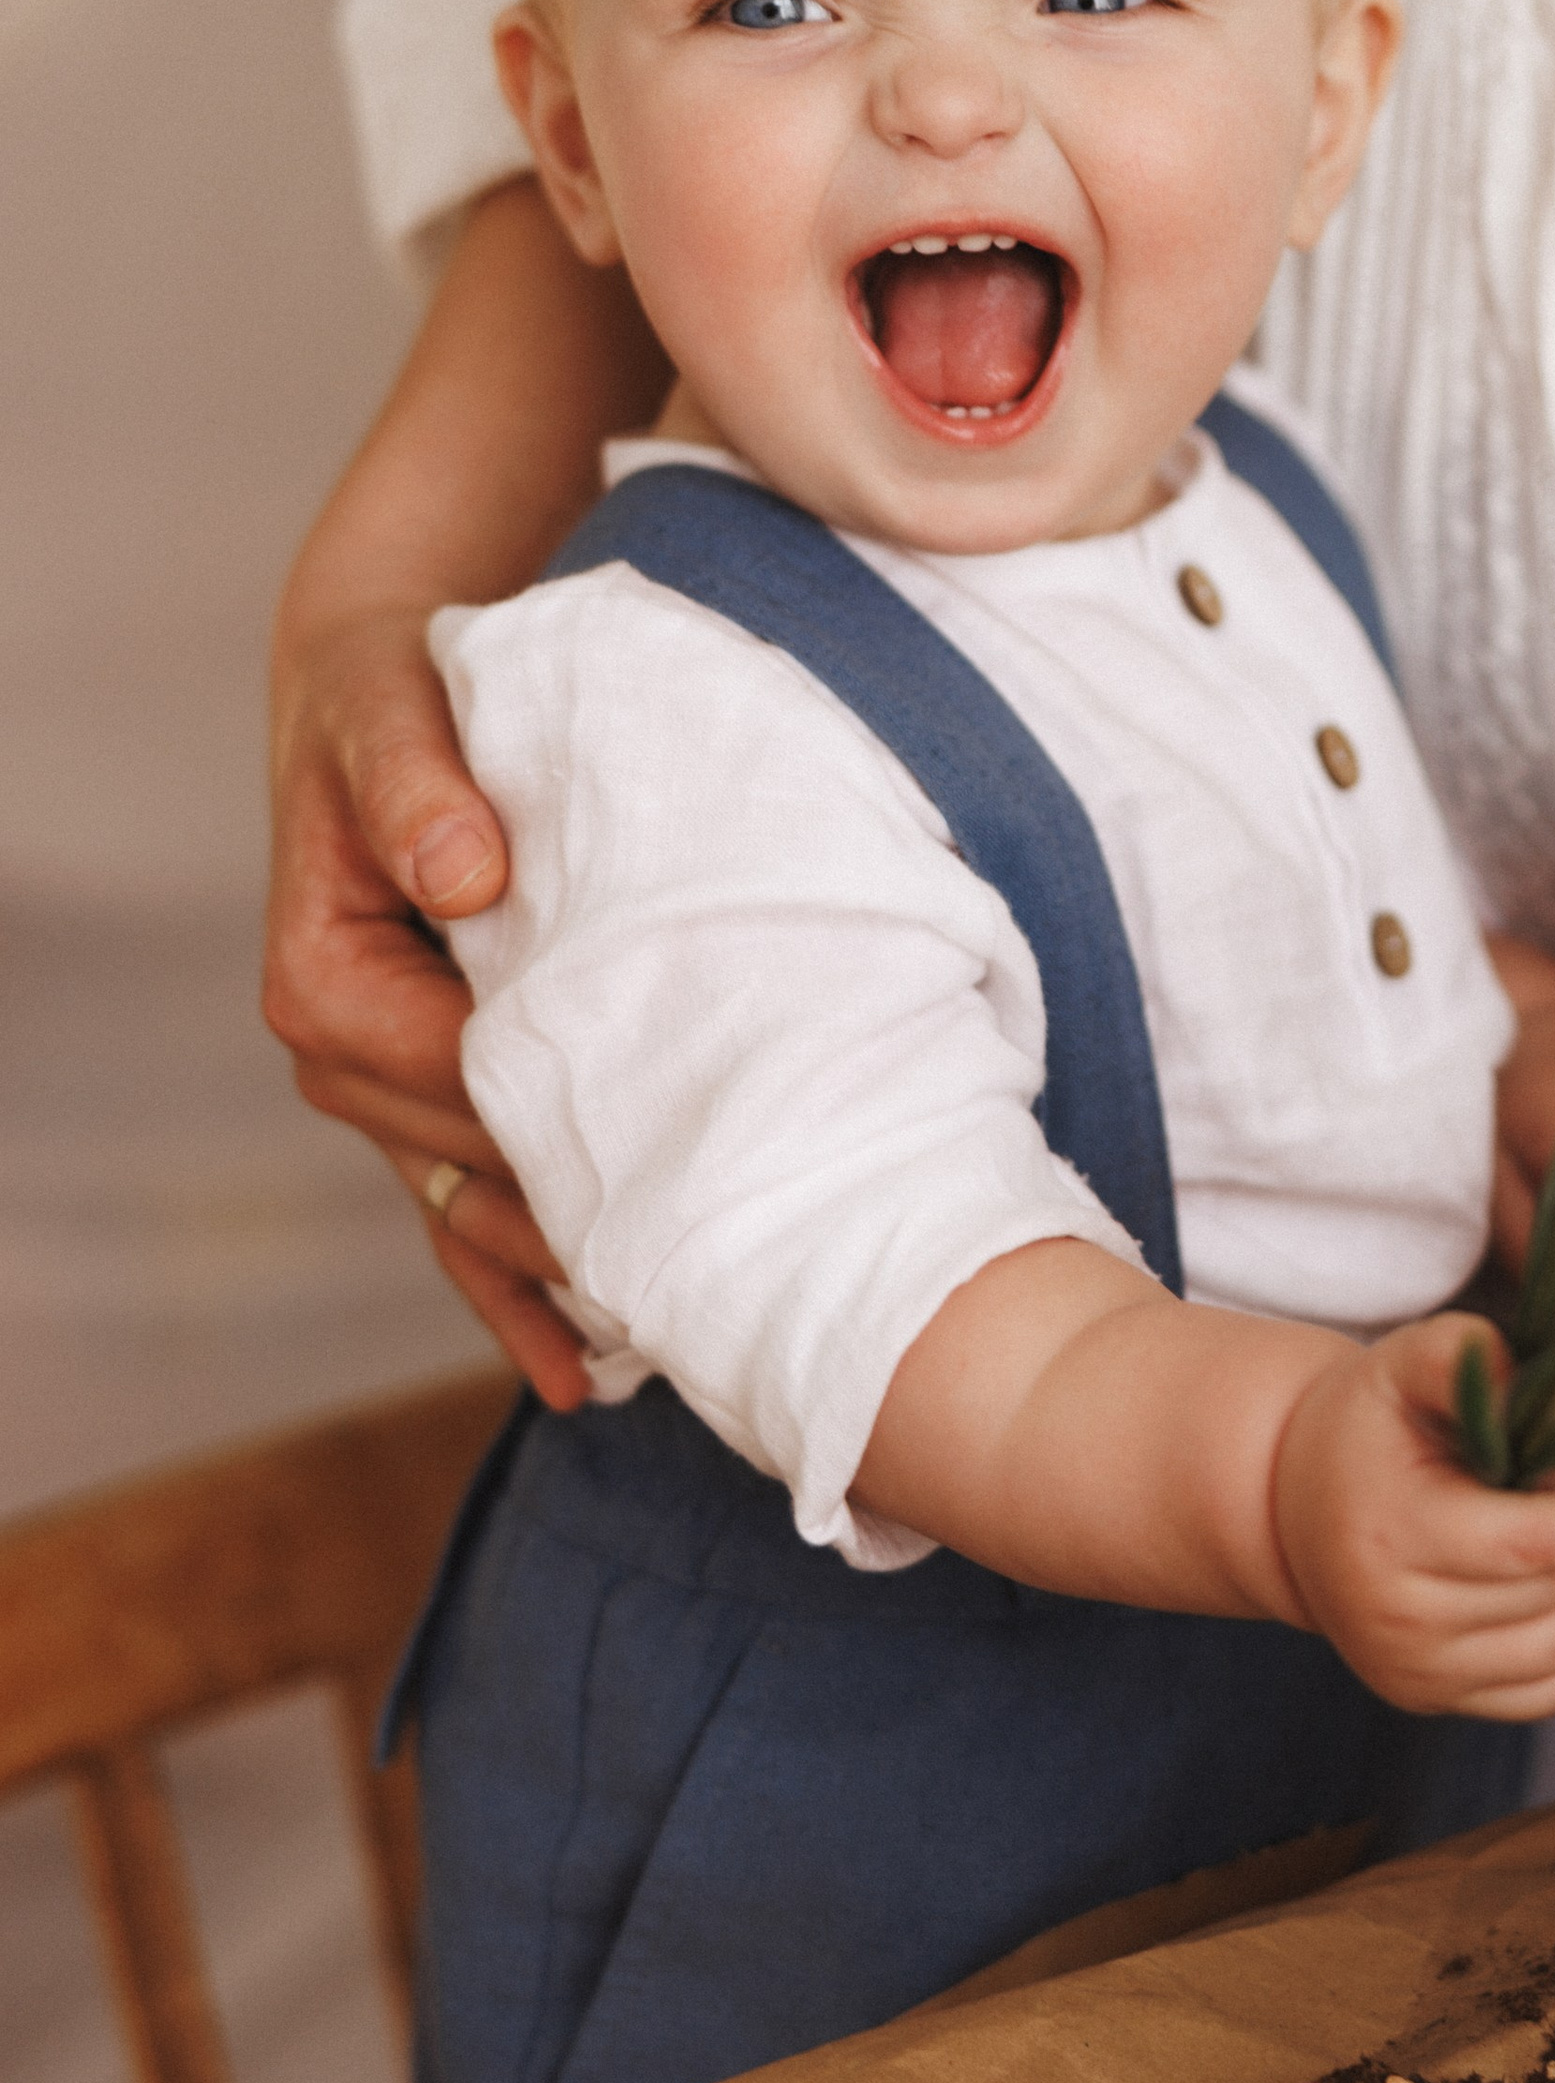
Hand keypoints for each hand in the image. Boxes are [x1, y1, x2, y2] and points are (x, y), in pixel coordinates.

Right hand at [265, 602, 588, 1407]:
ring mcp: (394, 1098)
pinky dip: (523, 1296)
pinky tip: (584, 1376)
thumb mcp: (395, 719)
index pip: (447, 1066)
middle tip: (699, 1249)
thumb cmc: (395, 706)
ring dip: (561, 1268)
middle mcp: (348, 1061)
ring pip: (473, 1208)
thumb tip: (464, 872)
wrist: (390, 706)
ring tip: (668, 1329)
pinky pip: (470, 1221)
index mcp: (327, 981)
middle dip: (570, 1200)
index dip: (543, 1099)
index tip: (657, 1127)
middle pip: (468, 1156)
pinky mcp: (441, 1110)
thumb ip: (422, 790)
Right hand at [1271, 1313, 1554, 1718]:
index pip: (1530, 1545)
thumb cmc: (1366, 1424)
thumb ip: (1470, 1355)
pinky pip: (1543, 1694)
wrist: (1292, 1505)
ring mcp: (1412, 1673)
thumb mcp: (1404, 1364)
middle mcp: (1396, 1620)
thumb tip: (1554, 1378)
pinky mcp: (1430, 1702)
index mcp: (1392, 1533)